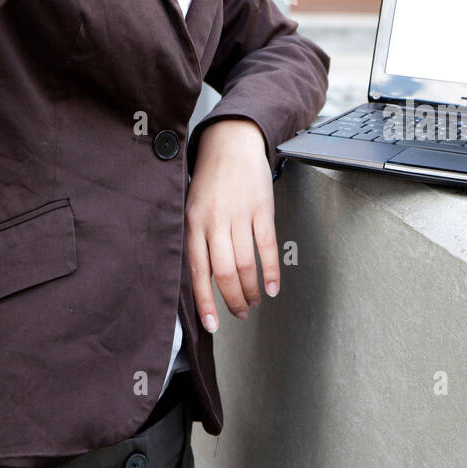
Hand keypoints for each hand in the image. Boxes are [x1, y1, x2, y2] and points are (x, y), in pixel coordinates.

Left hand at [185, 119, 279, 332]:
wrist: (232, 142)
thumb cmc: (211, 178)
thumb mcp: (193, 206)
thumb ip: (197, 239)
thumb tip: (203, 280)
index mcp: (194, 222)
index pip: (197, 271)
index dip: (205, 302)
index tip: (212, 325)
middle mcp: (215, 220)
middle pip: (224, 272)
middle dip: (233, 300)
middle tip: (238, 313)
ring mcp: (240, 214)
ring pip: (246, 264)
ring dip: (251, 290)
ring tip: (254, 301)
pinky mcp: (262, 208)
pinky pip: (267, 247)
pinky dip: (271, 271)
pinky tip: (272, 287)